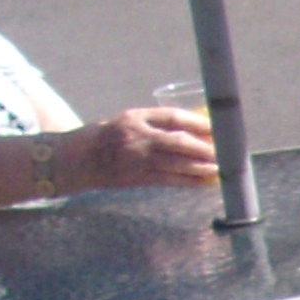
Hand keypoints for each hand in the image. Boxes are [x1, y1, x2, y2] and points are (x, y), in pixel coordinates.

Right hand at [77, 107, 219, 187]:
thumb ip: (156, 124)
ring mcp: (136, 160)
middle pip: (177, 143)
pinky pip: (169, 180)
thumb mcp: (127, 121)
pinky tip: (205, 182)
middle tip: (225, 151)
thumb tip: (194, 128)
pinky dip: (189, 181)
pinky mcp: (137, 179)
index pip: (172, 117)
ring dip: (201, 167)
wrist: (75, 160)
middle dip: (204, 148)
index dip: (197, 123)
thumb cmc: (105, 137)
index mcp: (134, 118)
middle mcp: (136, 138)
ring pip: (176, 164)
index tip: (215, 127)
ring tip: (221, 168)